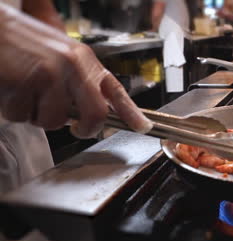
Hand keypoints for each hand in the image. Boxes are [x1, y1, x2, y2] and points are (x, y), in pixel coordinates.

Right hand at [0, 4, 151, 137]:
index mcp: (83, 59)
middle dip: (86, 129)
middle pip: (94, 114)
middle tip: (77, 129)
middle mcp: (72, 66)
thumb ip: (78, 82)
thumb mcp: (60, 56)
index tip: (143, 126)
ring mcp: (50, 74)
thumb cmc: (22, 43)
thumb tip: (92, 113)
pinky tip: (10, 88)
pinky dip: (15, 110)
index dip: (131, 112)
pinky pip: (24, 116)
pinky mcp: (26, 83)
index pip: (115, 90)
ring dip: (37, 116)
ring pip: (54, 121)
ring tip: (26, 93)